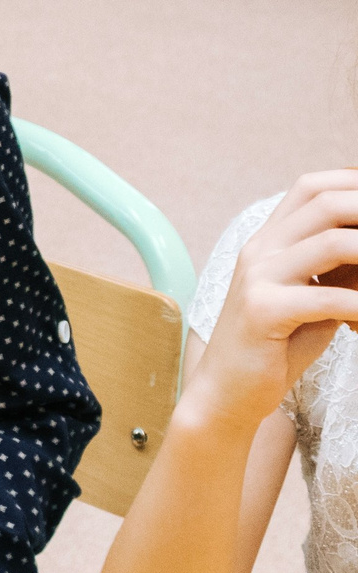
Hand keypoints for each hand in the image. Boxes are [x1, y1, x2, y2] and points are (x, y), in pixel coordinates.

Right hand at [193, 170, 357, 429]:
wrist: (228, 391)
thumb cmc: (277, 344)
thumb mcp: (316, 297)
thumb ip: (342, 269)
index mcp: (270, 240)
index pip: (311, 187)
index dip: (353, 181)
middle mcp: (260, 249)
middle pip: (325, 203)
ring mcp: (258, 278)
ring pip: (331, 242)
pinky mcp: (263, 312)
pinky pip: (327, 298)